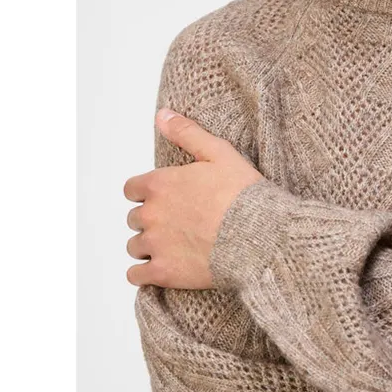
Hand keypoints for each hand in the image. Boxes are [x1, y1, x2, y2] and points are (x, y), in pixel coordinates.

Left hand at [123, 107, 264, 288]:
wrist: (259, 235)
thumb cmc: (243, 194)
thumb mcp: (219, 152)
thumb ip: (186, 133)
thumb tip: (162, 115)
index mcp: (160, 184)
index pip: (132, 189)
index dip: (147, 193)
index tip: (166, 199)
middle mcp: (151, 214)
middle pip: (134, 219)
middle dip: (151, 220)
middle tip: (177, 223)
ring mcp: (155, 245)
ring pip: (135, 246)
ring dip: (148, 246)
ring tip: (175, 247)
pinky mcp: (163, 273)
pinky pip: (136, 276)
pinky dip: (145, 274)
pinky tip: (163, 269)